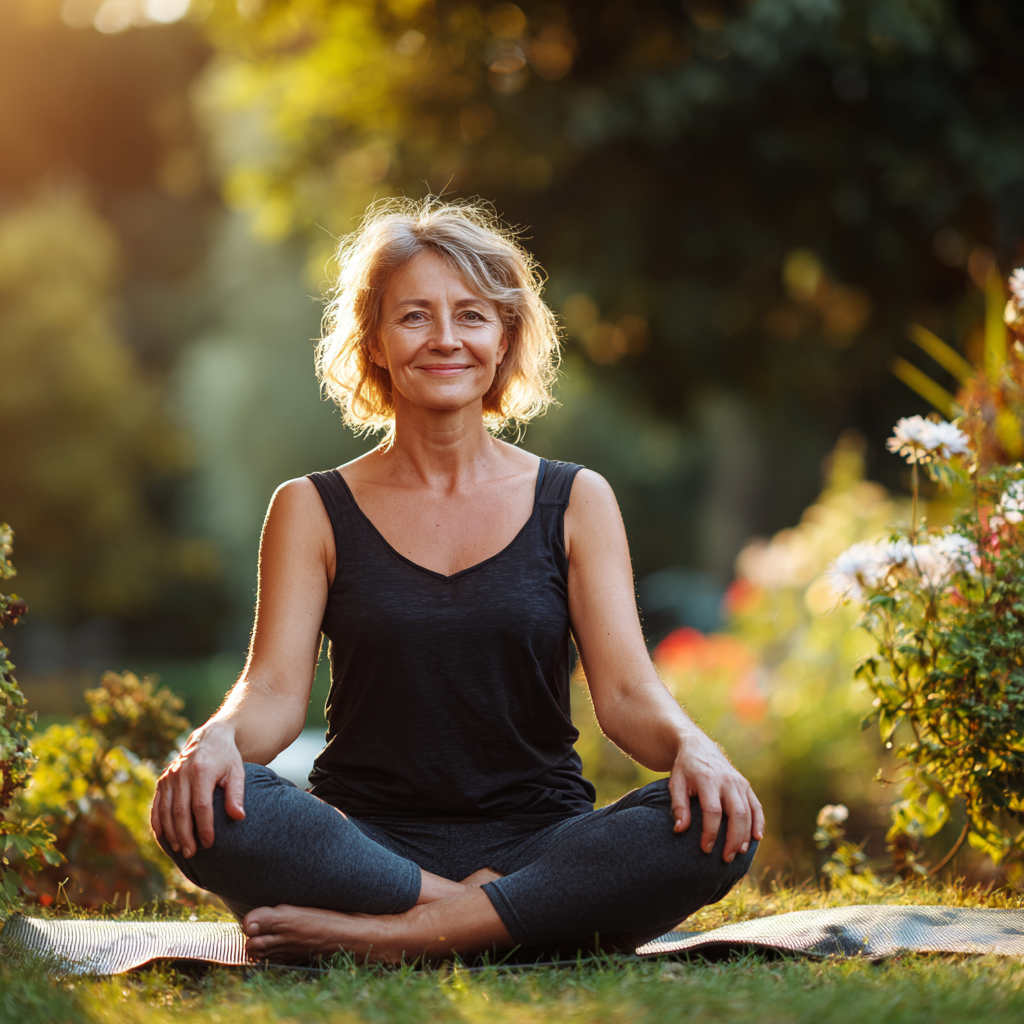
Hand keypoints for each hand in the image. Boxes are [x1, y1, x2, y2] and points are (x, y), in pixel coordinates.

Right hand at [151, 721, 245, 858]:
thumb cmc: (227, 758)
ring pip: (166, 810)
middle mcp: (181, 773)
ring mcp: (169, 776)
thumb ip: (236, 795)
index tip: (209, 843)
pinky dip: (158, 822)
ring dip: (172, 832)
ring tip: (181, 849)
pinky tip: (163, 837)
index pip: (201, 806)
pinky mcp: (163, 780)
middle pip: (180, 811)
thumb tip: (239, 817)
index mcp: (202, 771)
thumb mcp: (237, 772)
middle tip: (192, 853)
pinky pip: (157, 804)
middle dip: (185, 835)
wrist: (210, 737)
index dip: (204, 827)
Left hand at [669, 731, 763, 862]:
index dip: (711, 832)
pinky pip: (756, 805)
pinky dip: (759, 822)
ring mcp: (738, 782)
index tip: (705, 849)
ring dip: (746, 835)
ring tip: (739, 853)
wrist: (697, 746)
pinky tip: (757, 838)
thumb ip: (678, 806)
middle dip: (733, 839)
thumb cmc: (684, 769)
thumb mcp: (675, 783)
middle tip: (726, 858)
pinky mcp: (745, 784)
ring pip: (749, 812)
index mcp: (707, 779)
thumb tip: (680, 830)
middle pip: (737, 814)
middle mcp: (726, 780)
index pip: (713, 811)